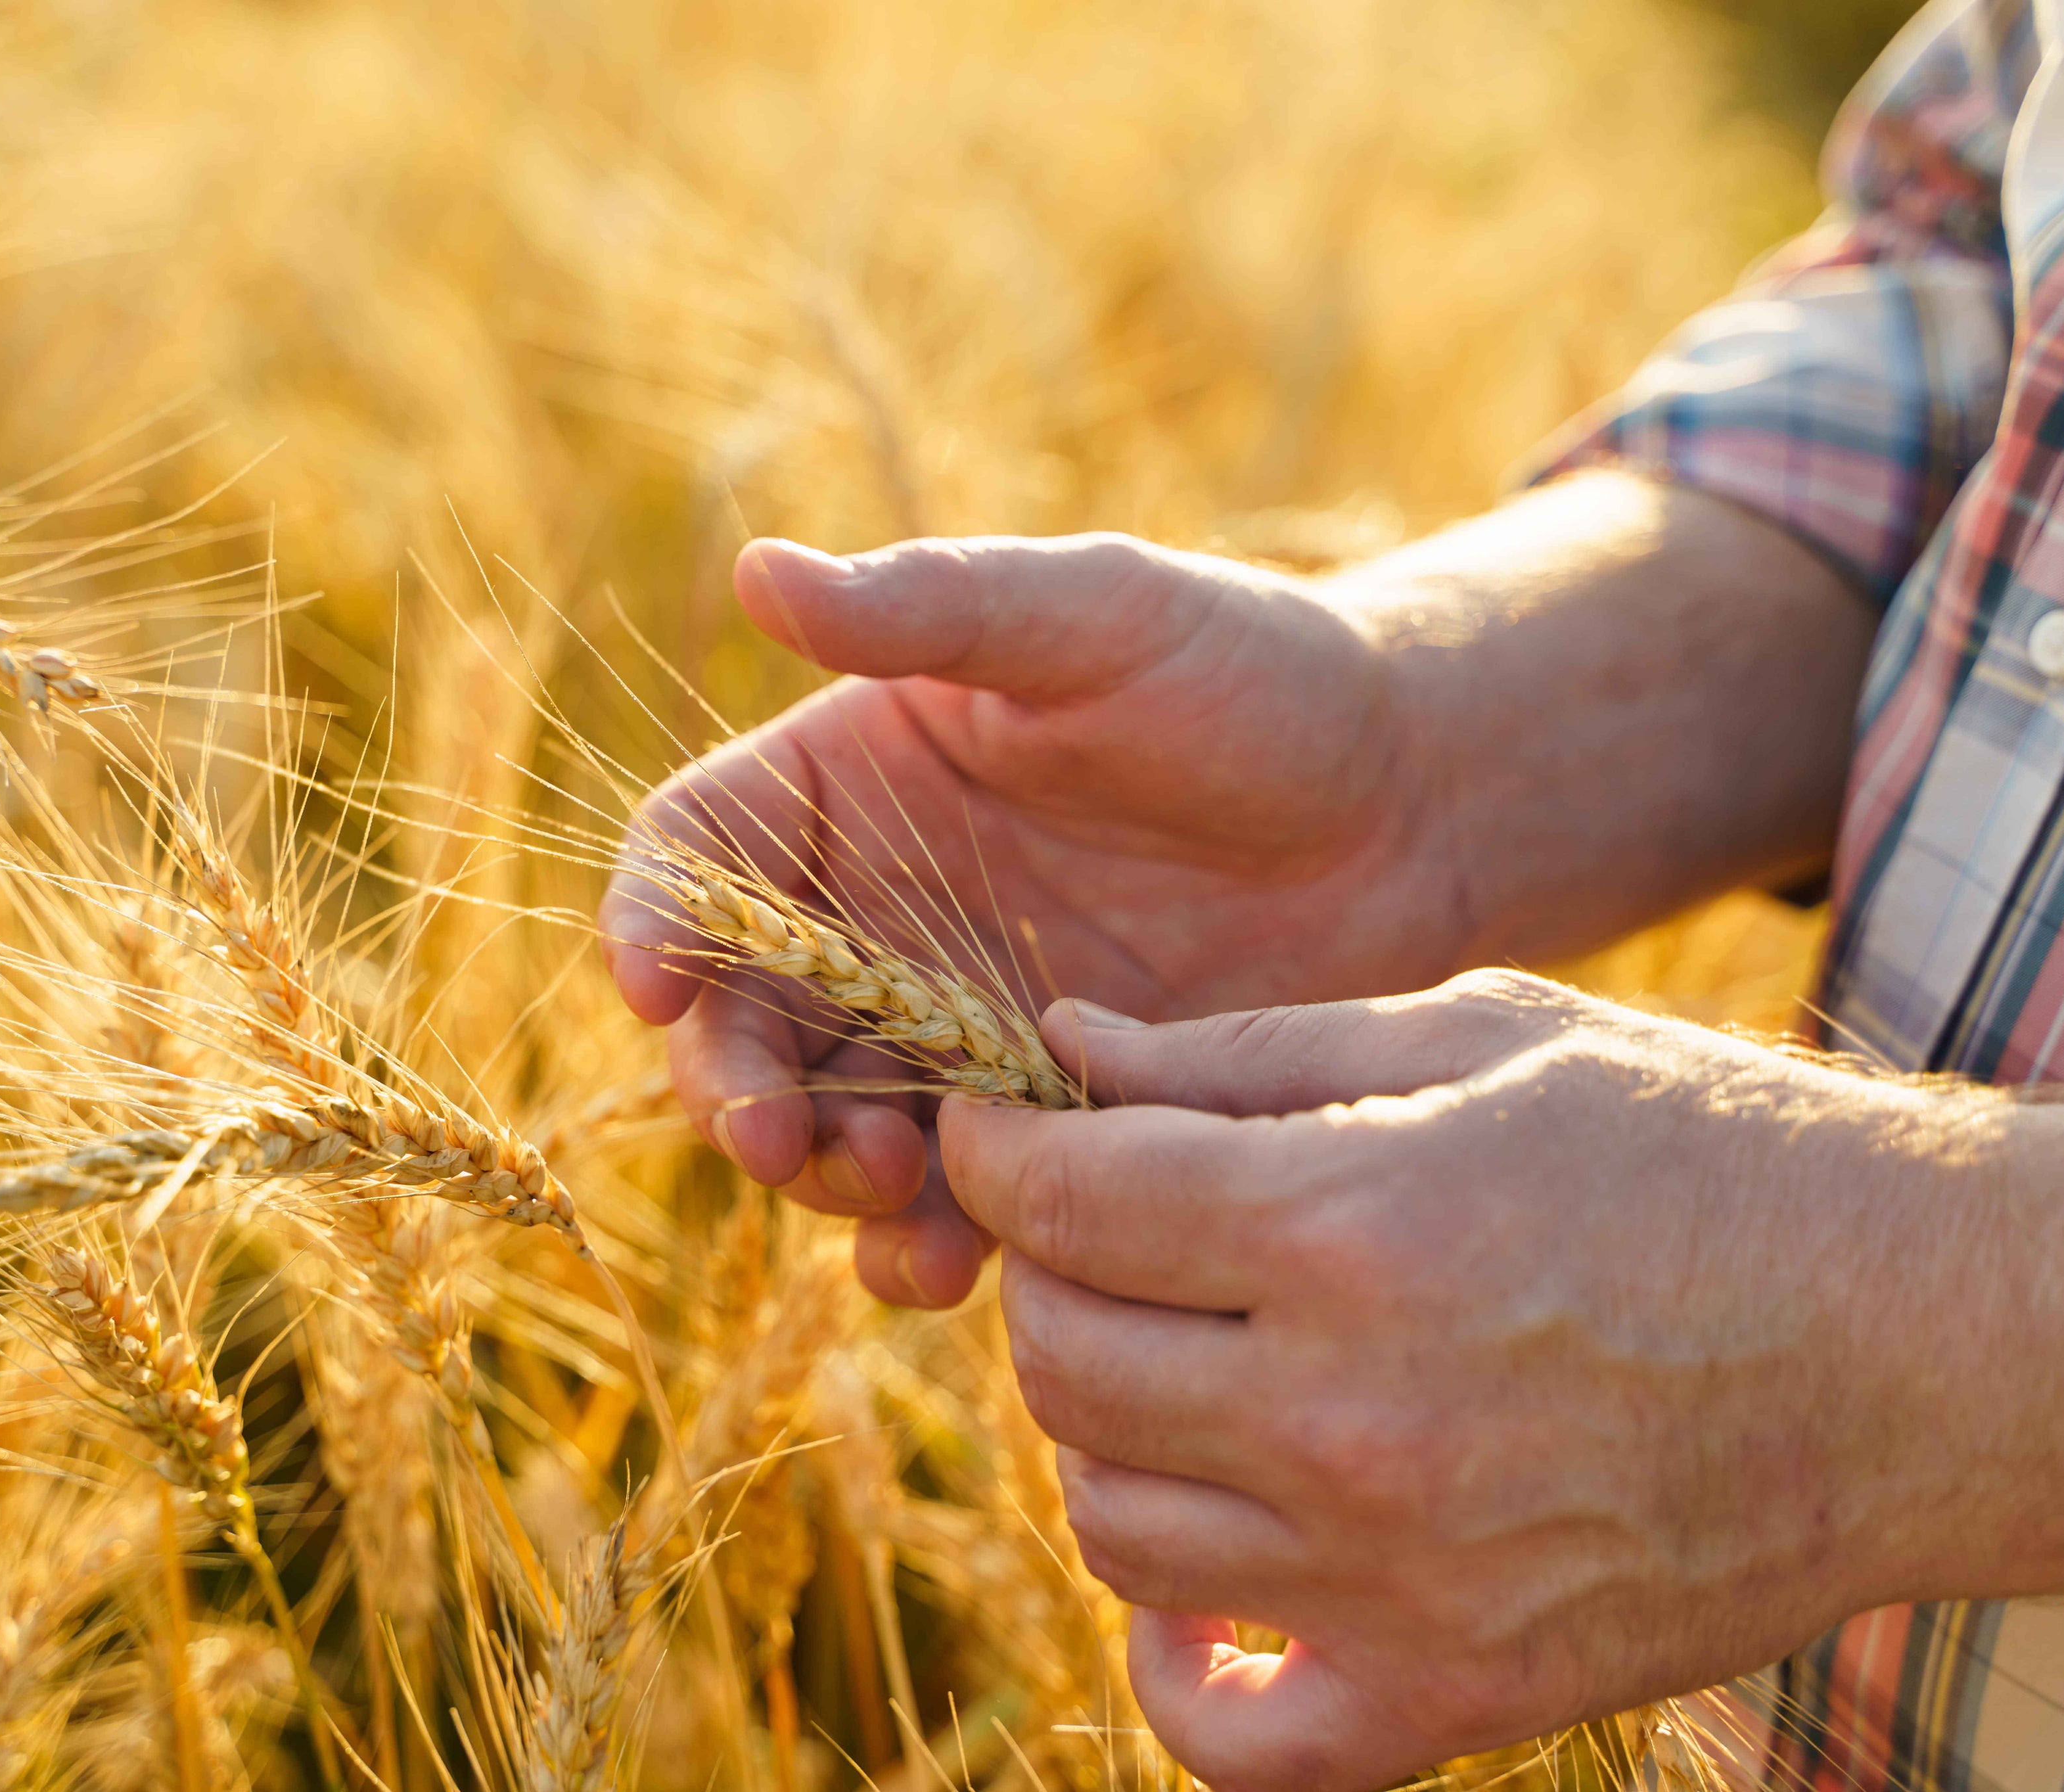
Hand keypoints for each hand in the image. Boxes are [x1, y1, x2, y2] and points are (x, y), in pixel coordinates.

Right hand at [601, 532, 1462, 1305]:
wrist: (1409, 804)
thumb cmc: (1248, 671)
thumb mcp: (1093, 615)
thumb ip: (934, 606)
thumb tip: (759, 567)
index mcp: (850, 783)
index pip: (697, 854)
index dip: (654, 920)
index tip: (654, 987)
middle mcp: (876, 914)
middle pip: (739, 1016)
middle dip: (733, 1083)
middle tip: (774, 1137)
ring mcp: (953, 1027)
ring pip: (829, 1124)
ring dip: (826, 1176)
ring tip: (890, 1190)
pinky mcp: (1039, 1117)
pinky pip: (952, 1197)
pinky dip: (931, 1240)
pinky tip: (957, 1263)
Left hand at [942, 973, 2018, 1791]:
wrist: (1934, 1346)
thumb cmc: (1711, 1154)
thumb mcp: (1487, 1038)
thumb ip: (1246, 1050)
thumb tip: (1062, 1046)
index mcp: (1356, 1228)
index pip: (1066, 1205)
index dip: (1002, 1154)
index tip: (1007, 1134)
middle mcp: (1358, 1420)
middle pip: (1065, 1362)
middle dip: (1052, 1276)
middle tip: (1116, 1234)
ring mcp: (1404, 1583)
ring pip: (1110, 1522)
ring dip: (1105, 1433)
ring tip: (1180, 1367)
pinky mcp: (1461, 1695)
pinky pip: (1222, 1733)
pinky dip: (1175, 1658)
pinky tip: (1207, 1566)